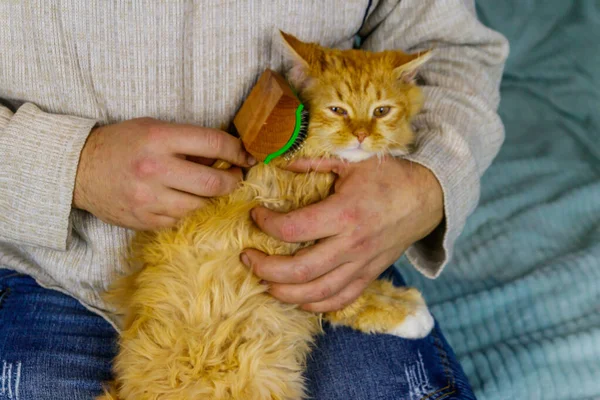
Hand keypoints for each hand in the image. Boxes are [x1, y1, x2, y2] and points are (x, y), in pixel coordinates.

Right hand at [73, 117, 254, 229]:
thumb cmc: (122, 144)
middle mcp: (156, 169)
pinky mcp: (146, 221)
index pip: (214, 143)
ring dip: (214, 199)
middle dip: (233, 180)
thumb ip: (188, 141)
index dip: (238, 151)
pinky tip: (187, 200)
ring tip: (212, 189)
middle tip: (235, 177)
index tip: (246, 156)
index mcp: (159, 138)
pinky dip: (191, 210)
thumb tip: (225, 155)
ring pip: (202, 206)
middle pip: (214, 183)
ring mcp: (150, 199)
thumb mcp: (154, 128)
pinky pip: (182, 219)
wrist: (80, 170)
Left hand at [241, 156, 442, 311]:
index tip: (255, 215)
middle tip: (248, 257)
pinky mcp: (369, 275)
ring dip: (284, 293)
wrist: (427, 198)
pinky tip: (298, 299)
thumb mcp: (353, 161)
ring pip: (316, 293)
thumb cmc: (389, 176)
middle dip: (265, 269)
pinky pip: (340, 300)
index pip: (293, 229)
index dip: (266, 224)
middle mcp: (351, 245)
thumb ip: (314, 162)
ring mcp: (361, 264)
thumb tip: (279, 163)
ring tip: (264, 281)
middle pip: (299, 271)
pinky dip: (316, 305)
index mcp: (344, 214)